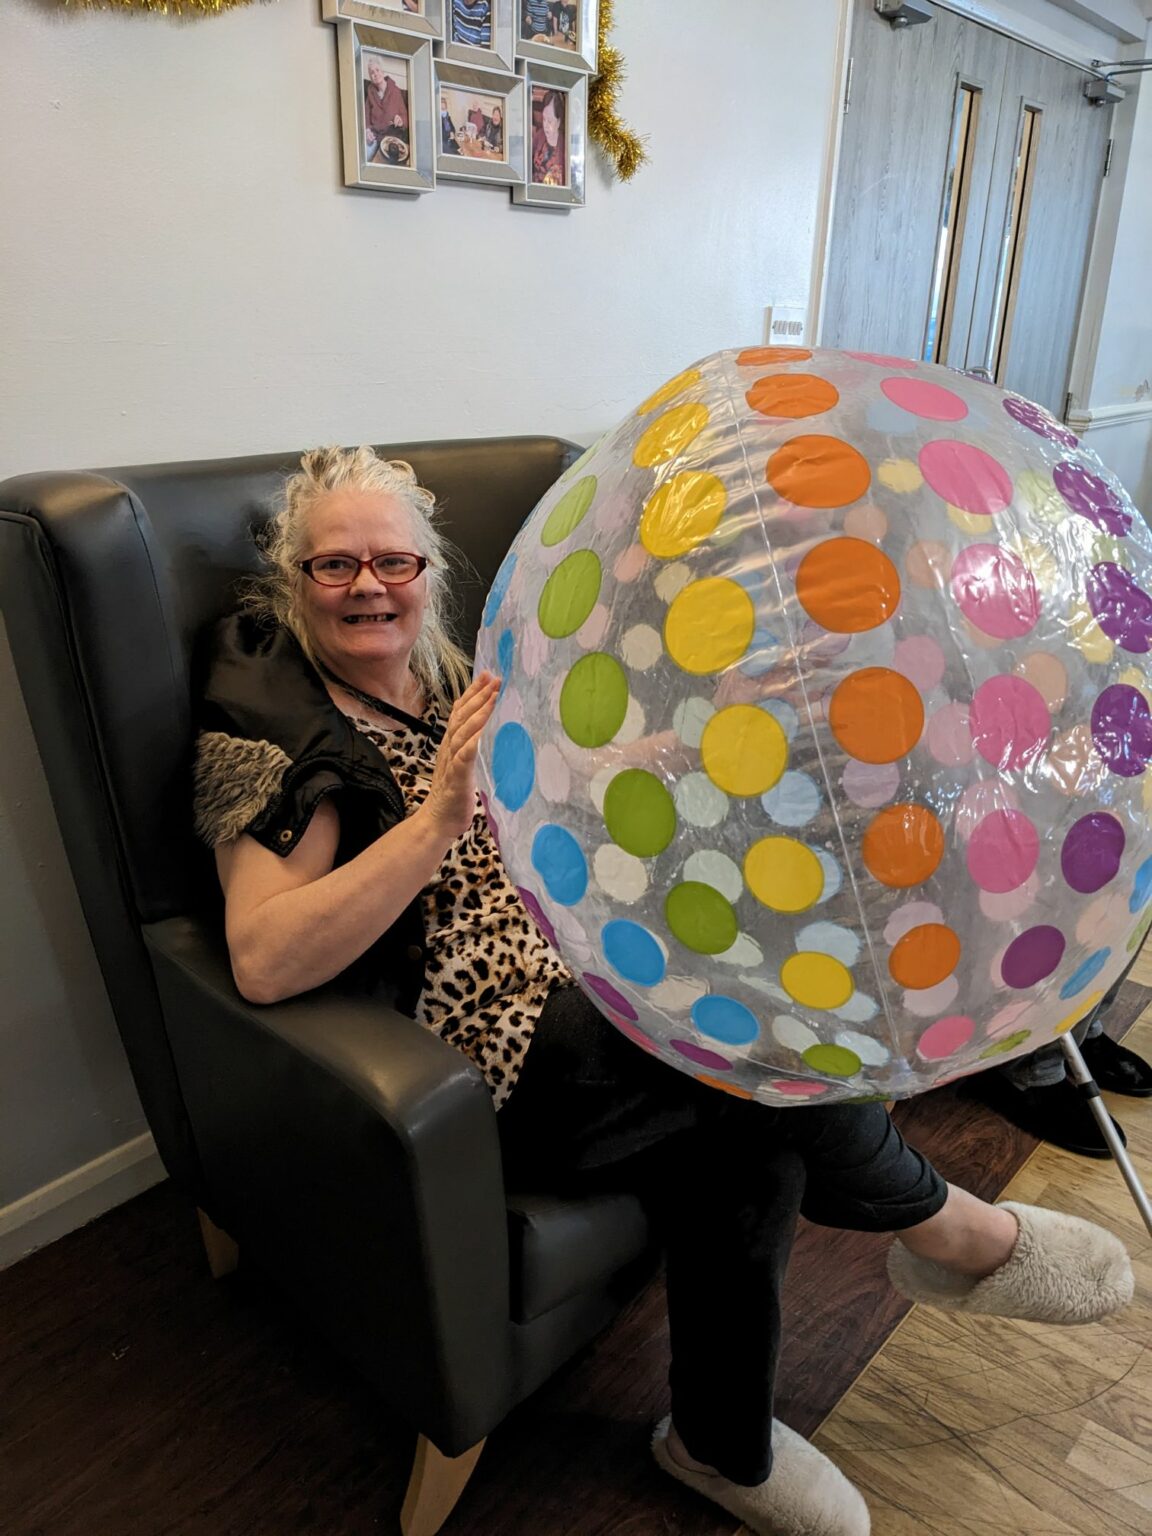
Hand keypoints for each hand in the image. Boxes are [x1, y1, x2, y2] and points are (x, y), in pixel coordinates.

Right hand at [421, 672, 499, 841]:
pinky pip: (464, 758)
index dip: (473, 692)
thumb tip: (488, 730)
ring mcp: (452, 762)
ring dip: (478, 713)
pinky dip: (472, 744)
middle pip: (462, 716)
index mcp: (452, 743)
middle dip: (478, 695)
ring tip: (492, 697)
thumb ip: (471, 745)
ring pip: (463, 732)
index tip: (486, 675)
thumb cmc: (454, 793)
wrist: (438, 820)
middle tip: (494, 678)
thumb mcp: (464, 764)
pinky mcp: (457, 779)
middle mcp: (450, 748)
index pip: (461, 711)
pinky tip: (481, 734)